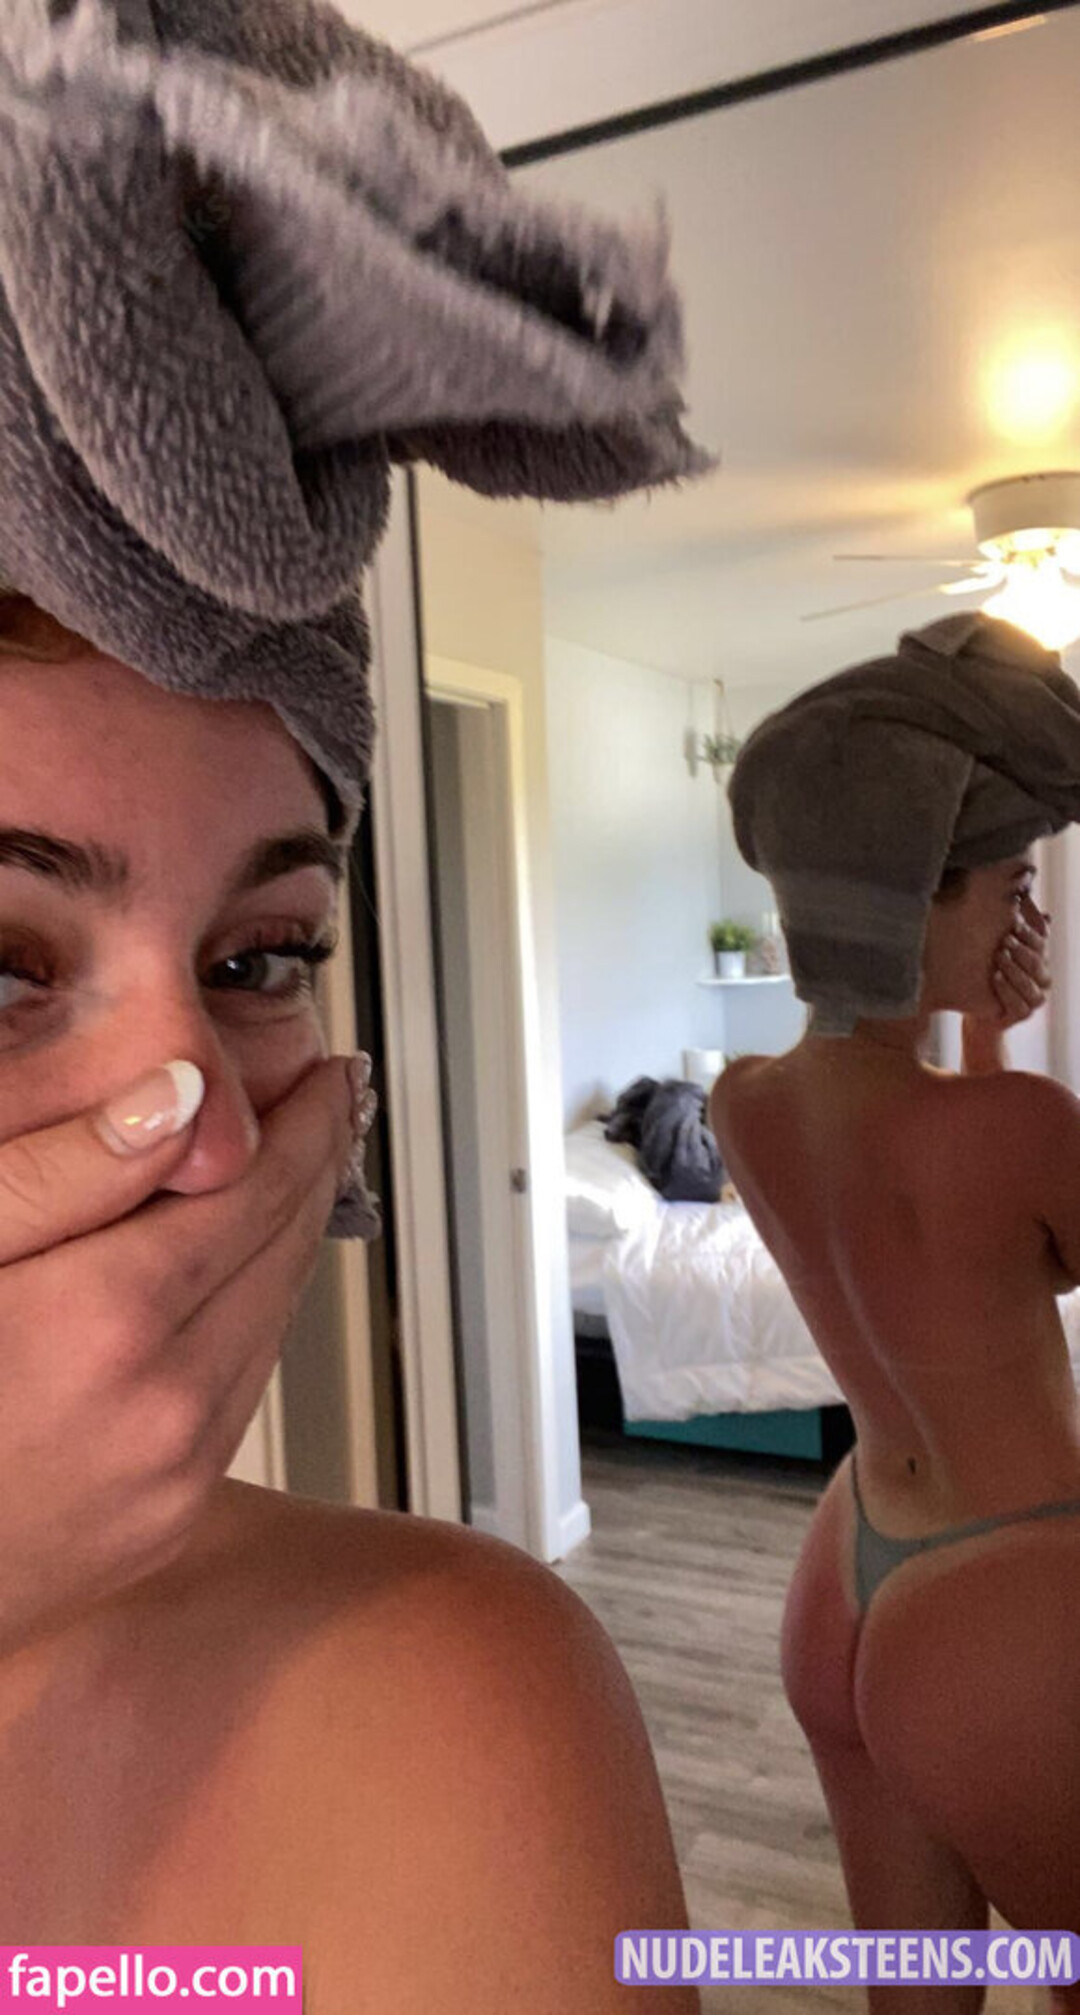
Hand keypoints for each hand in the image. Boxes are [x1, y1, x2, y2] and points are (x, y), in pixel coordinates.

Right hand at [0, 1052, 359, 1654]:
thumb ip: (61, 1170)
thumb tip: (173, 1095)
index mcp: (102, 1319)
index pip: (255, 1188)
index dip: (303, 1119)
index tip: (326, 1073)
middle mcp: (160, 1405)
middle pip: (285, 1252)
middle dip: (313, 1166)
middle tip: (327, 1104)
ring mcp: (171, 1474)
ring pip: (274, 1321)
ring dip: (291, 1240)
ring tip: (286, 1175)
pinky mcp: (165, 1519)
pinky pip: (240, 1391)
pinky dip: (253, 1319)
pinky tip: (228, 1279)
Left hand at [988, 891, 1052, 1029]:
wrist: (972, 1004)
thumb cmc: (984, 968)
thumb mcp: (993, 942)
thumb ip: (1010, 920)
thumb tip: (1021, 889)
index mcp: (1037, 958)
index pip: (1041, 943)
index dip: (1029, 933)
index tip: (1012, 921)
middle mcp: (1040, 978)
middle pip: (1038, 963)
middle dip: (1022, 950)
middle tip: (1004, 940)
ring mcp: (1033, 999)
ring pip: (1032, 986)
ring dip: (1014, 970)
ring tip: (998, 957)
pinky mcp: (1021, 1016)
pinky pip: (1020, 1006)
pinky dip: (1007, 991)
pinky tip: (995, 979)